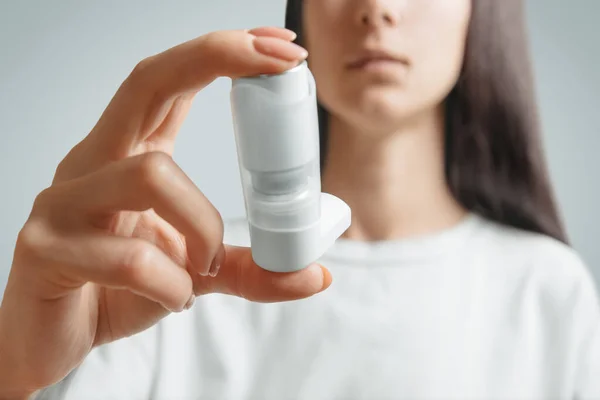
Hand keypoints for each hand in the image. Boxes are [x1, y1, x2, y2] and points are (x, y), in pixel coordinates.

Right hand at [0, 26, 329, 397]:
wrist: (51, 342)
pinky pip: (130, 257)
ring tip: (205, 270)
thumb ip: (251, 268)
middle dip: (217, 57)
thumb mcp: (196, 274)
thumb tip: (315, 273)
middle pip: (147, 82)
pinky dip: (172, 284)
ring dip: (202, 228)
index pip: (169, 82)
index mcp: (127, 156)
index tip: (280, 47)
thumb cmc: (117, 292)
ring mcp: (63, 201)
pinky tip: (169, 299)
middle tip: (280, 62)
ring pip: (151, 176)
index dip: (222, 52)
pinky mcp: (44, 248)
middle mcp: (93, 164)